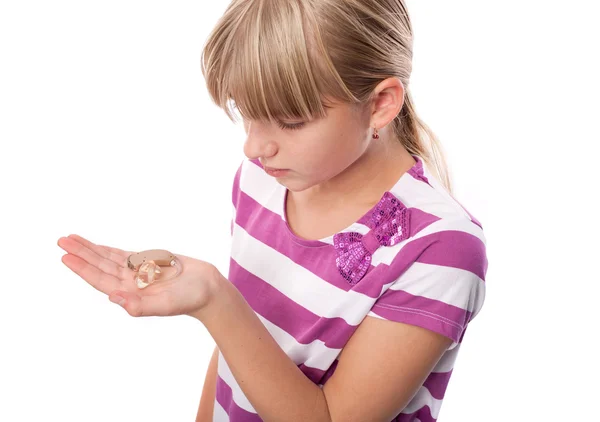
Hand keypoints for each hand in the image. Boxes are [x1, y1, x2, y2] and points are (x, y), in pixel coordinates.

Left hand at [57, 234, 222, 317]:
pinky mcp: (149, 264)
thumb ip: (140, 306)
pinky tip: (98, 246)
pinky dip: (108, 250)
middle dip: (81, 254)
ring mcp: (138, 273)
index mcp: (131, 294)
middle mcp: (130, 283)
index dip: (82, 268)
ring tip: (71, 239)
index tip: (65, 256)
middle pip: (100, 266)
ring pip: (108, 258)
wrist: (208, 290)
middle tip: (61, 241)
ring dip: (90, 249)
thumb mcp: (165, 305)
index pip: (100, 280)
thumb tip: (113, 298)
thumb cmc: (190, 299)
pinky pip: (123, 255)